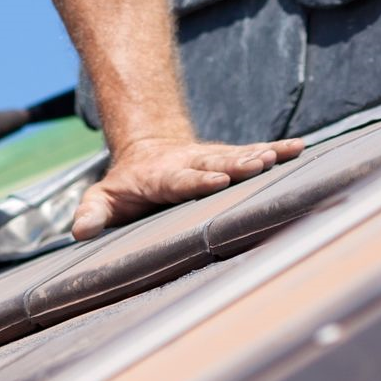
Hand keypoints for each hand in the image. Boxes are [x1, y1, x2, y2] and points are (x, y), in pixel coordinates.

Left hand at [70, 135, 304, 240]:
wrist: (146, 151)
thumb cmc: (127, 185)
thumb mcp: (104, 197)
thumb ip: (93, 212)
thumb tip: (81, 231)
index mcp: (161, 176)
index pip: (180, 179)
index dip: (197, 180)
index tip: (216, 180)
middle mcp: (190, 164)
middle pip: (214, 164)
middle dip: (235, 165)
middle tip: (257, 165)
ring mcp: (211, 159)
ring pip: (237, 156)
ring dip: (259, 156)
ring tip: (282, 156)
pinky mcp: (228, 158)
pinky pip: (255, 152)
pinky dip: (276, 150)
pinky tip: (299, 149)